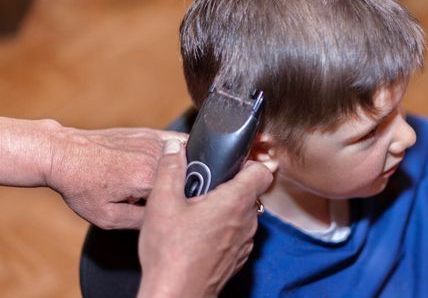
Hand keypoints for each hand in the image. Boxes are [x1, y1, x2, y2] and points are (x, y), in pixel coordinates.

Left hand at [46, 126, 186, 228]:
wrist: (65, 154)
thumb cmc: (81, 185)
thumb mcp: (107, 217)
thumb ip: (141, 222)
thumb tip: (164, 221)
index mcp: (148, 180)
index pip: (178, 198)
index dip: (171, 208)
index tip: (159, 211)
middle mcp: (156, 157)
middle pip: (183, 179)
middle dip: (174, 190)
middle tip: (153, 198)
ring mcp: (155, 141)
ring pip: (185, 161)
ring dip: (179, 172)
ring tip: (155, 181)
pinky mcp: (152, 133)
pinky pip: (179, 142)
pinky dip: (182, 153)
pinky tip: (168, 163)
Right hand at [138, 140, 272, 297]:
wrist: (176, 295)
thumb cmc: (171, 252)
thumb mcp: (162, 202)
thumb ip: (170, 169)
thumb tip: (174, 148)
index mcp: (234, 201)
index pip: (261, 171)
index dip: (249, 163)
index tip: (231, 162)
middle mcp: (247, 221)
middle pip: (249, 191)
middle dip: (228, 185)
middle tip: (202, 187)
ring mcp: (245, 242)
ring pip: (243, 213)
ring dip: (225, 208)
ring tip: (196, 211)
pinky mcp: (238, 257)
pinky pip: (237, 233)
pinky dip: (224, 228)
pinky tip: (199, 233)